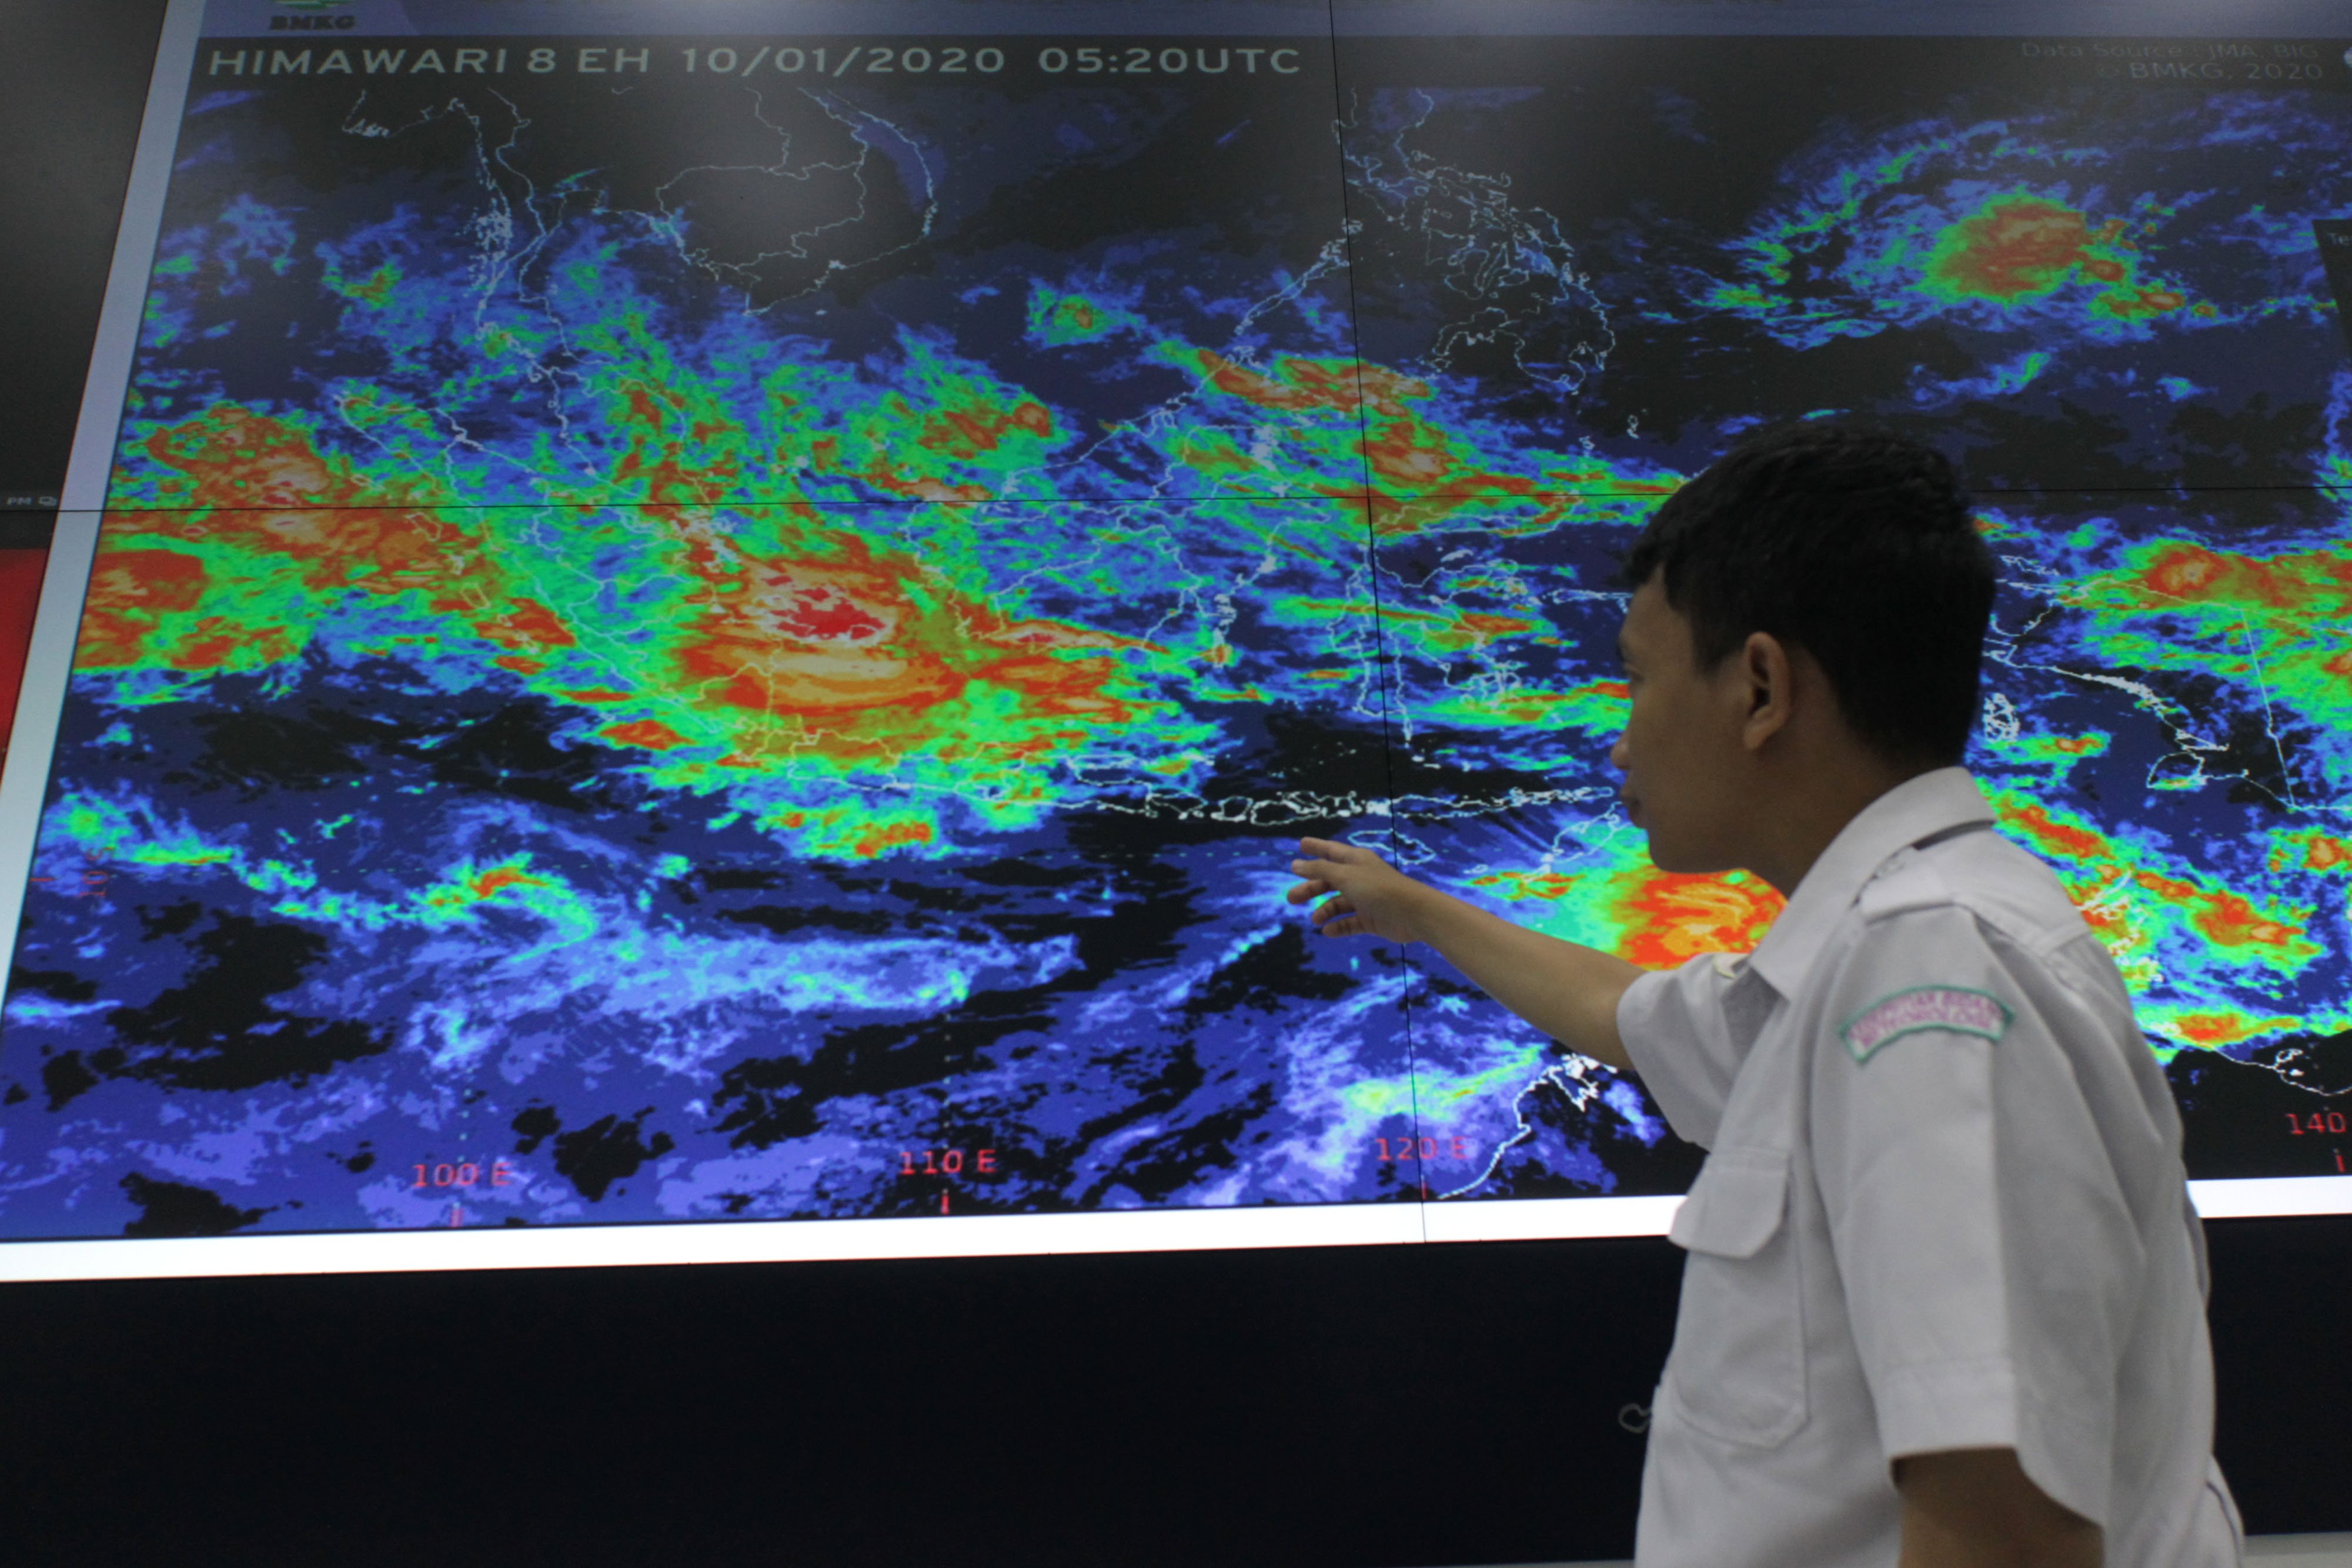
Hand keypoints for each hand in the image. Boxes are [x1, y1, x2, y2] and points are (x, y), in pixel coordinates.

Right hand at [1286, 838, 1429, 942]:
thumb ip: (1319, 869)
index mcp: (1356, 861)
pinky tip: (1328, 931)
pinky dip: (1339, 926)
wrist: (1412, 913)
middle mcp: (1360, 878)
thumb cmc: (1378, 888)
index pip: (1331, 851)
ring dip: (1325, 911)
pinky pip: (1350, 922)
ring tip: (1315, 920)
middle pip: (1330, 881)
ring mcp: (1366, 900)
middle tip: (1291, 898)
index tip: (1301, 843)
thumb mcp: (1345, 875)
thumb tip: (1296, 864)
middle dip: (1311, 888)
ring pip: (1338, 904)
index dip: (1316, 847)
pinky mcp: (1371, 919)